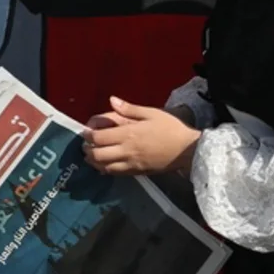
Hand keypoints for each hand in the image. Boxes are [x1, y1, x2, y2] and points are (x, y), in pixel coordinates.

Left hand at [82, 97, 201, 176]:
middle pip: (97, 154)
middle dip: (87, 150)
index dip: (88, 135)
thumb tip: (112, 100)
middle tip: (85, 145)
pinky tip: (104, 165)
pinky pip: (115, 173)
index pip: (99, 137)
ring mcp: (131, 164)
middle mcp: (126, 150)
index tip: (85, 132)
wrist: (188, 150)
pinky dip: (105, 170)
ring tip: (91, 155)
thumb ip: (129, 109)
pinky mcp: (137, 173)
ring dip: (94, 161)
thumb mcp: (152, 113)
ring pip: (104, 166)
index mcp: (128, 134)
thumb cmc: (171, 128)